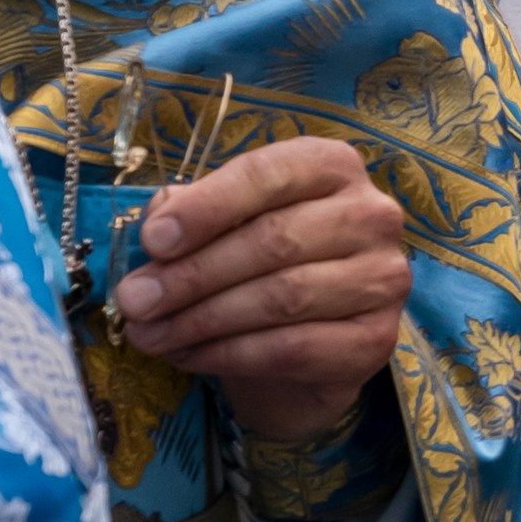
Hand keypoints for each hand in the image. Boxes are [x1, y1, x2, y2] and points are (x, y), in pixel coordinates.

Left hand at [111, 135, 408, 438]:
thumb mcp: (222, 226)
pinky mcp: (378, 339)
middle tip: (137, 301)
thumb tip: (156, 232)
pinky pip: (294, 348)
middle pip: (273, 240)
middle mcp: (371, 214)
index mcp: (331, 165)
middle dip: (193, 274)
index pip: (267, 174)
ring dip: (203, 320)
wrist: (305, 348)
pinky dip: (231, 355)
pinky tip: (190, 356)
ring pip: (283, 297)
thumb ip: (190, 214)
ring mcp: (383, 278)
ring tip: (151, 334)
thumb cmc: (258, 268)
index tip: (152, 241)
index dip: (206, 207)